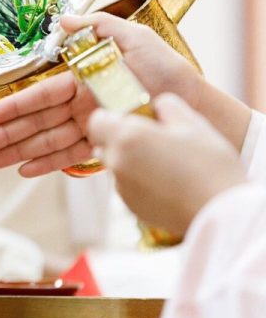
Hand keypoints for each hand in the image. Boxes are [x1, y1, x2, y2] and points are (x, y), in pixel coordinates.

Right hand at [0, 12, 247, 175]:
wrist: (196, 106)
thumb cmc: (167, 70)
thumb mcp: (135, 38)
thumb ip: (98, 27)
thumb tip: (63, 20)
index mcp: (82, 77)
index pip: (41, 94)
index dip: (14, 106)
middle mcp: (81, 102)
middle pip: (36, 122)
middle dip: (6, 135)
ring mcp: (90, 125)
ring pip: (46, 141)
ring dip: (18, 152)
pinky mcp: (104, 145)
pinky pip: (70, 156)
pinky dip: (47, 164)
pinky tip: (23, 170)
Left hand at [87, 93, 245, 234]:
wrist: (220, 212)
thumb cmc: (208, 164)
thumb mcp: (192, 123)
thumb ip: (167, 106)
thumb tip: (156, 105)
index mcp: (126, 138)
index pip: (97, 122)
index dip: (111, 117)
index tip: (131, 118)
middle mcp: (117, 163)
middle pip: (104, 145)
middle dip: (120, 138)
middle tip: (151, 138)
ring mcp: (122, 188)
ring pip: (116, 166)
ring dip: (130, 160)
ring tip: (164, 161)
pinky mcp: (132, 207)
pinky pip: (127, 186)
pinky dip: (138, 180)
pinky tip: (167, 181)